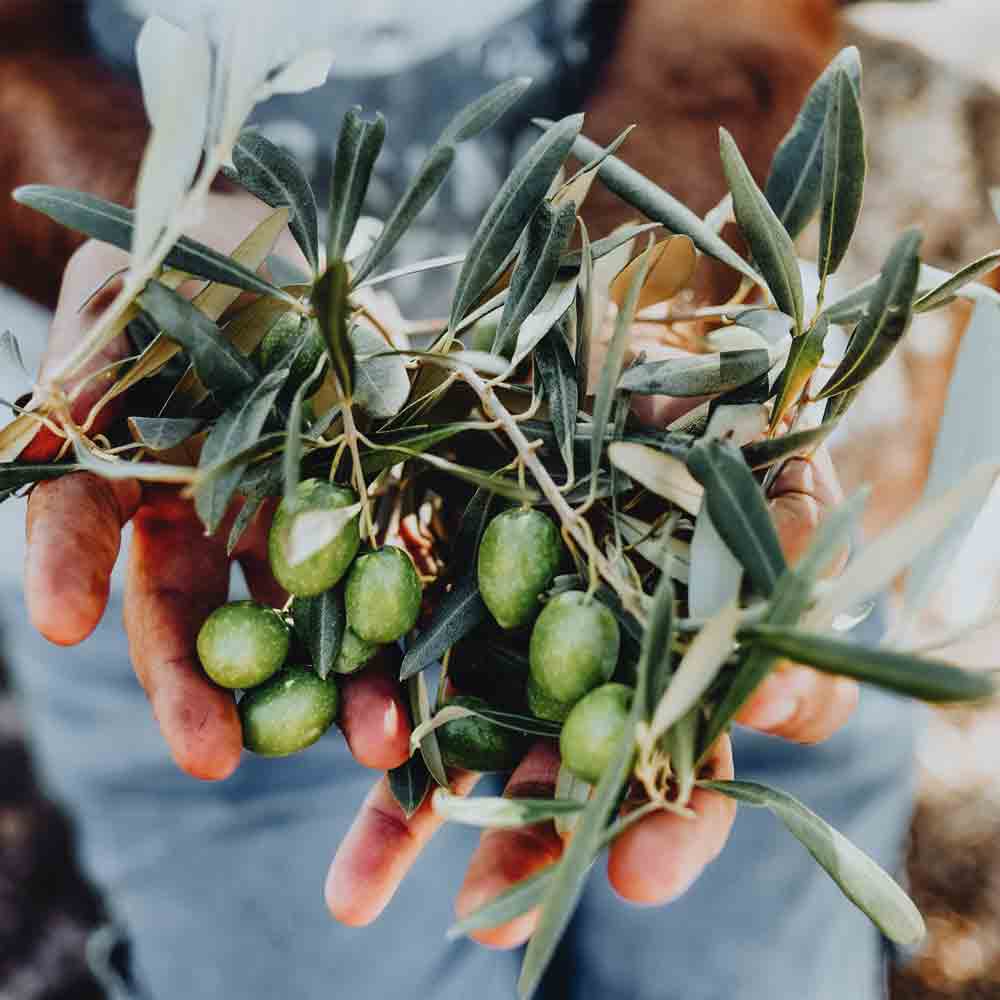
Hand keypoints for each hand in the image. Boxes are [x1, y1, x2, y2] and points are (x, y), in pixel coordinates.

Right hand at [22, 196, 411, 780]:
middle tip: (213, 760)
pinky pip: (399, 572)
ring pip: (315, 624)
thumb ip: (85, 370)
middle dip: (207, 693)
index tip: (58, 622)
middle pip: (206, 624)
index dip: (67, 577)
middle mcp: (217, 526)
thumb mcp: (123, 302)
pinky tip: (446, 670)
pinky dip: (421, 621)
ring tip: (376, 746)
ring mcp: (304, 526)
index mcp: (139, 486)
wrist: (284, 256)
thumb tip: (34, 436)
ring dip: (344, 687)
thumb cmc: (184, 272)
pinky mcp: (380, 510)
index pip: (91, 542)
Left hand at [324, 363, 856, 940]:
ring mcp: (513, 635)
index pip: (688, 772)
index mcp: (682, 669)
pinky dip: (369, 701)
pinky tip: (349, 742)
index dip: (671, 829)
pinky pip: (400, 655)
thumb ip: (792, 573)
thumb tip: (780, 690)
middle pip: (564, 781)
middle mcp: (595, 670)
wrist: (627, 354)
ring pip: (469, 736)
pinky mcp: (443, 591)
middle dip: (529, 849)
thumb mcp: (776, 478)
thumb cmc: (724, 418)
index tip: (636, 874)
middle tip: (490, 919)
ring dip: (420, 816)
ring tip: (357, 896)